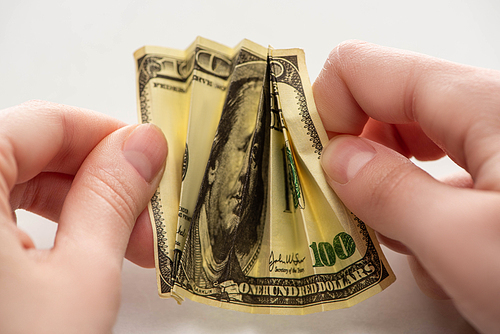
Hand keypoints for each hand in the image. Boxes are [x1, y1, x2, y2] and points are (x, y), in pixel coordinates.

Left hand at [0, 101, 166, 332]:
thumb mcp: (79, 280)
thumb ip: (113, 198)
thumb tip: (145, 146)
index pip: (46, 121)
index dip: (110, 137)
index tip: (152, 161)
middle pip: (27, 151)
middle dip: (97, 182)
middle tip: (142, 219)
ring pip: (10, 184)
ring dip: (72, 207)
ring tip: (114, 247)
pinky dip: (38, 228)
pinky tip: (65, 260)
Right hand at [313, 41, 499, 332]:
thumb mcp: (462, 243)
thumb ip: (386, 192)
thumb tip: (335, 158)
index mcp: (482, 105)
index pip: (364, 67)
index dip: (324, 107)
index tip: (308, 161)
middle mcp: (488, 115)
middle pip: (384, 104)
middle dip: (353, 153)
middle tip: (343, 206)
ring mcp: (495, 149)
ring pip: (407, 146)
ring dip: (385, 189)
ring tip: (393, 236)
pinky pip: (436, 176)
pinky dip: (416, 209)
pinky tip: (430, 247)